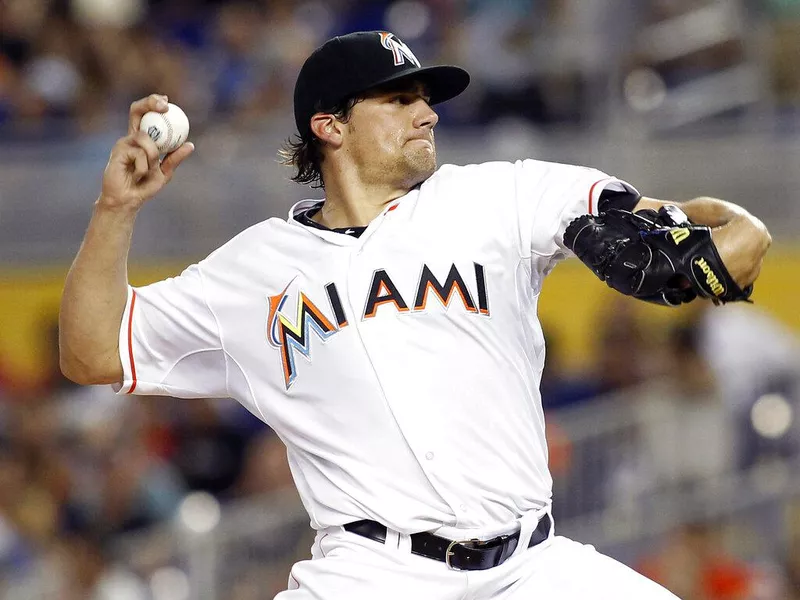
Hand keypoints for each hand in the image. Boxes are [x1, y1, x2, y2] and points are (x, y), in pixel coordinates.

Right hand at [99, 94, 194, 210]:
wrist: (128, 201)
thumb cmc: (144, 187)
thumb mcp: (164, 172)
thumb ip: (175, 158)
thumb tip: (190, 144)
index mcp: (143, 139)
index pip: (147, 115)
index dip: (154, 104)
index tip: (168, 103)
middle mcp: (131, 137)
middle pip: (136, 110)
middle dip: (149, 102)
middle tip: (164, 106)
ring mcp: (123, 143)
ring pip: (145, 137)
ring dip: (153, 155)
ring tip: (149, 170)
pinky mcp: (117, 151)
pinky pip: (140, 154)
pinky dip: (144, 167)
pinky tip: (137, 176)